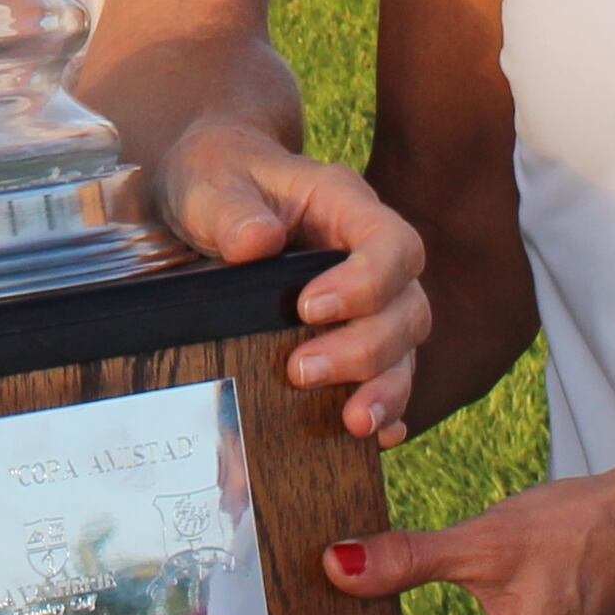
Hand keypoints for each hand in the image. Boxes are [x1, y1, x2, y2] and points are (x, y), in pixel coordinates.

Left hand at [149, 122, 428, 442]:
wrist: (208, 191)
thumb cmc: (215, 176)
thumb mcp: (208, 180)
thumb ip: (230, 209)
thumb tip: (256, 244)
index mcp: (345, 205)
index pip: (390, 244)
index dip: (367, 283)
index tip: (308, 309)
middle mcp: (368, 255)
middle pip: (406, 307)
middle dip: (366, 349)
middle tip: (302, 372)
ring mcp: (367, 299)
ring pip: (405, 348)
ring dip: (385, 388)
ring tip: (352, 424)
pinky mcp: (350, 335)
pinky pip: (387, 374)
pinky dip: (388, 406)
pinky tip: (378, 438)